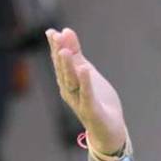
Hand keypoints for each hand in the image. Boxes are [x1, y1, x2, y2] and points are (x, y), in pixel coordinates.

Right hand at [45, 27, 127, 154]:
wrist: (108, 129)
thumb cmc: (97, 99)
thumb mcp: (87, 72)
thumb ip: (76, 54)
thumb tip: (65, 30)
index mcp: (67, 81)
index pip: (59, 62)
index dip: (55, 47)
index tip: (52, 31)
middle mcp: (69, 91)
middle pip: (63, 70)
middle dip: (58, 53)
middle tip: (55, 36)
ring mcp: (79, 101)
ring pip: (71, 82)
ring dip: (67, 66)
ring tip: (65, 50)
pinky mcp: (91, 110)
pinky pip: (87, 95)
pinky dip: (85, 83)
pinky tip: (85, 70)